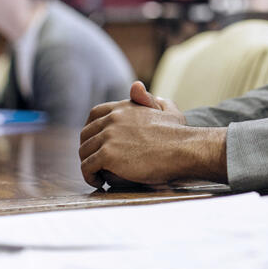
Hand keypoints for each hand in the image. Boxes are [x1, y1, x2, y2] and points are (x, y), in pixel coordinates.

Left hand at [79, 81, 225, 187]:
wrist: (183, 149)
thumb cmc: (179, 134)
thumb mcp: (166, 109)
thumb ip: (149, 99)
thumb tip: (135, 86)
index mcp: (124, 107)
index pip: (95, 114)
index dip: (91, 128)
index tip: (95, 142)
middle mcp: (113, 118)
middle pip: (86, 134)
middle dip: (88, 149)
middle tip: (96, 163)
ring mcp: (109, 135)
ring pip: (84, 152)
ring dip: (88, 165)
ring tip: (98, 175)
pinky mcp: (107, 154)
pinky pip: (87, 167)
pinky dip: (89, 176)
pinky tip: (99, 181)